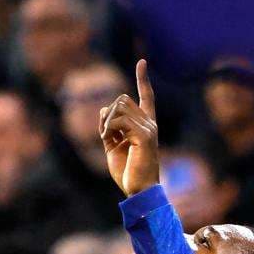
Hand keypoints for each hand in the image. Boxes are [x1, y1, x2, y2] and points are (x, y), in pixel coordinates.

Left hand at [99, 60, 160, 196]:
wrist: (139, 191)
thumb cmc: (128, 172)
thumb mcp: (113, 146)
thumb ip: (110, 128)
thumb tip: (105, 109)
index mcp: (145, 125)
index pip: (146, 96)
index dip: (143, 79)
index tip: (143, 61)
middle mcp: (150, 123)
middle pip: (122, 99)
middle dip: (107, 113)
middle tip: (104, 134)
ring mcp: (149, 128)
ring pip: (119, 106)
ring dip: (105, 121)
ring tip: (106, 139)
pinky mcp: (144, 136)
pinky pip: (119, 120)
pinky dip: (108, 128)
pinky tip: (109, 140)